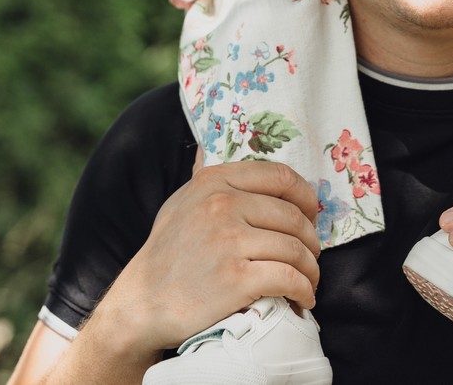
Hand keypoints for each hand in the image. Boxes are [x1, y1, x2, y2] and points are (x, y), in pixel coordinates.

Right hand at [102, 161, 322, 356]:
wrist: (142, 304)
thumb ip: (202, 177)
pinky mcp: (236, 279)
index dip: (305, 197)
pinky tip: (302, 298)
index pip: (280, 177)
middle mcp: (222, 205)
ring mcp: (229, 242)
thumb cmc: (166, 254)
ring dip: (310, 269)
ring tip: (308, 280)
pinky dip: (303, 290)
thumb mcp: (180, 203)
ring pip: (296, 250)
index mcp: (214, 181)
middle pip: (293, 217)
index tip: (310, 215)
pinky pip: (289, 279)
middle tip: (311, 255)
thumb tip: (206, 148)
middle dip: (311, 240)